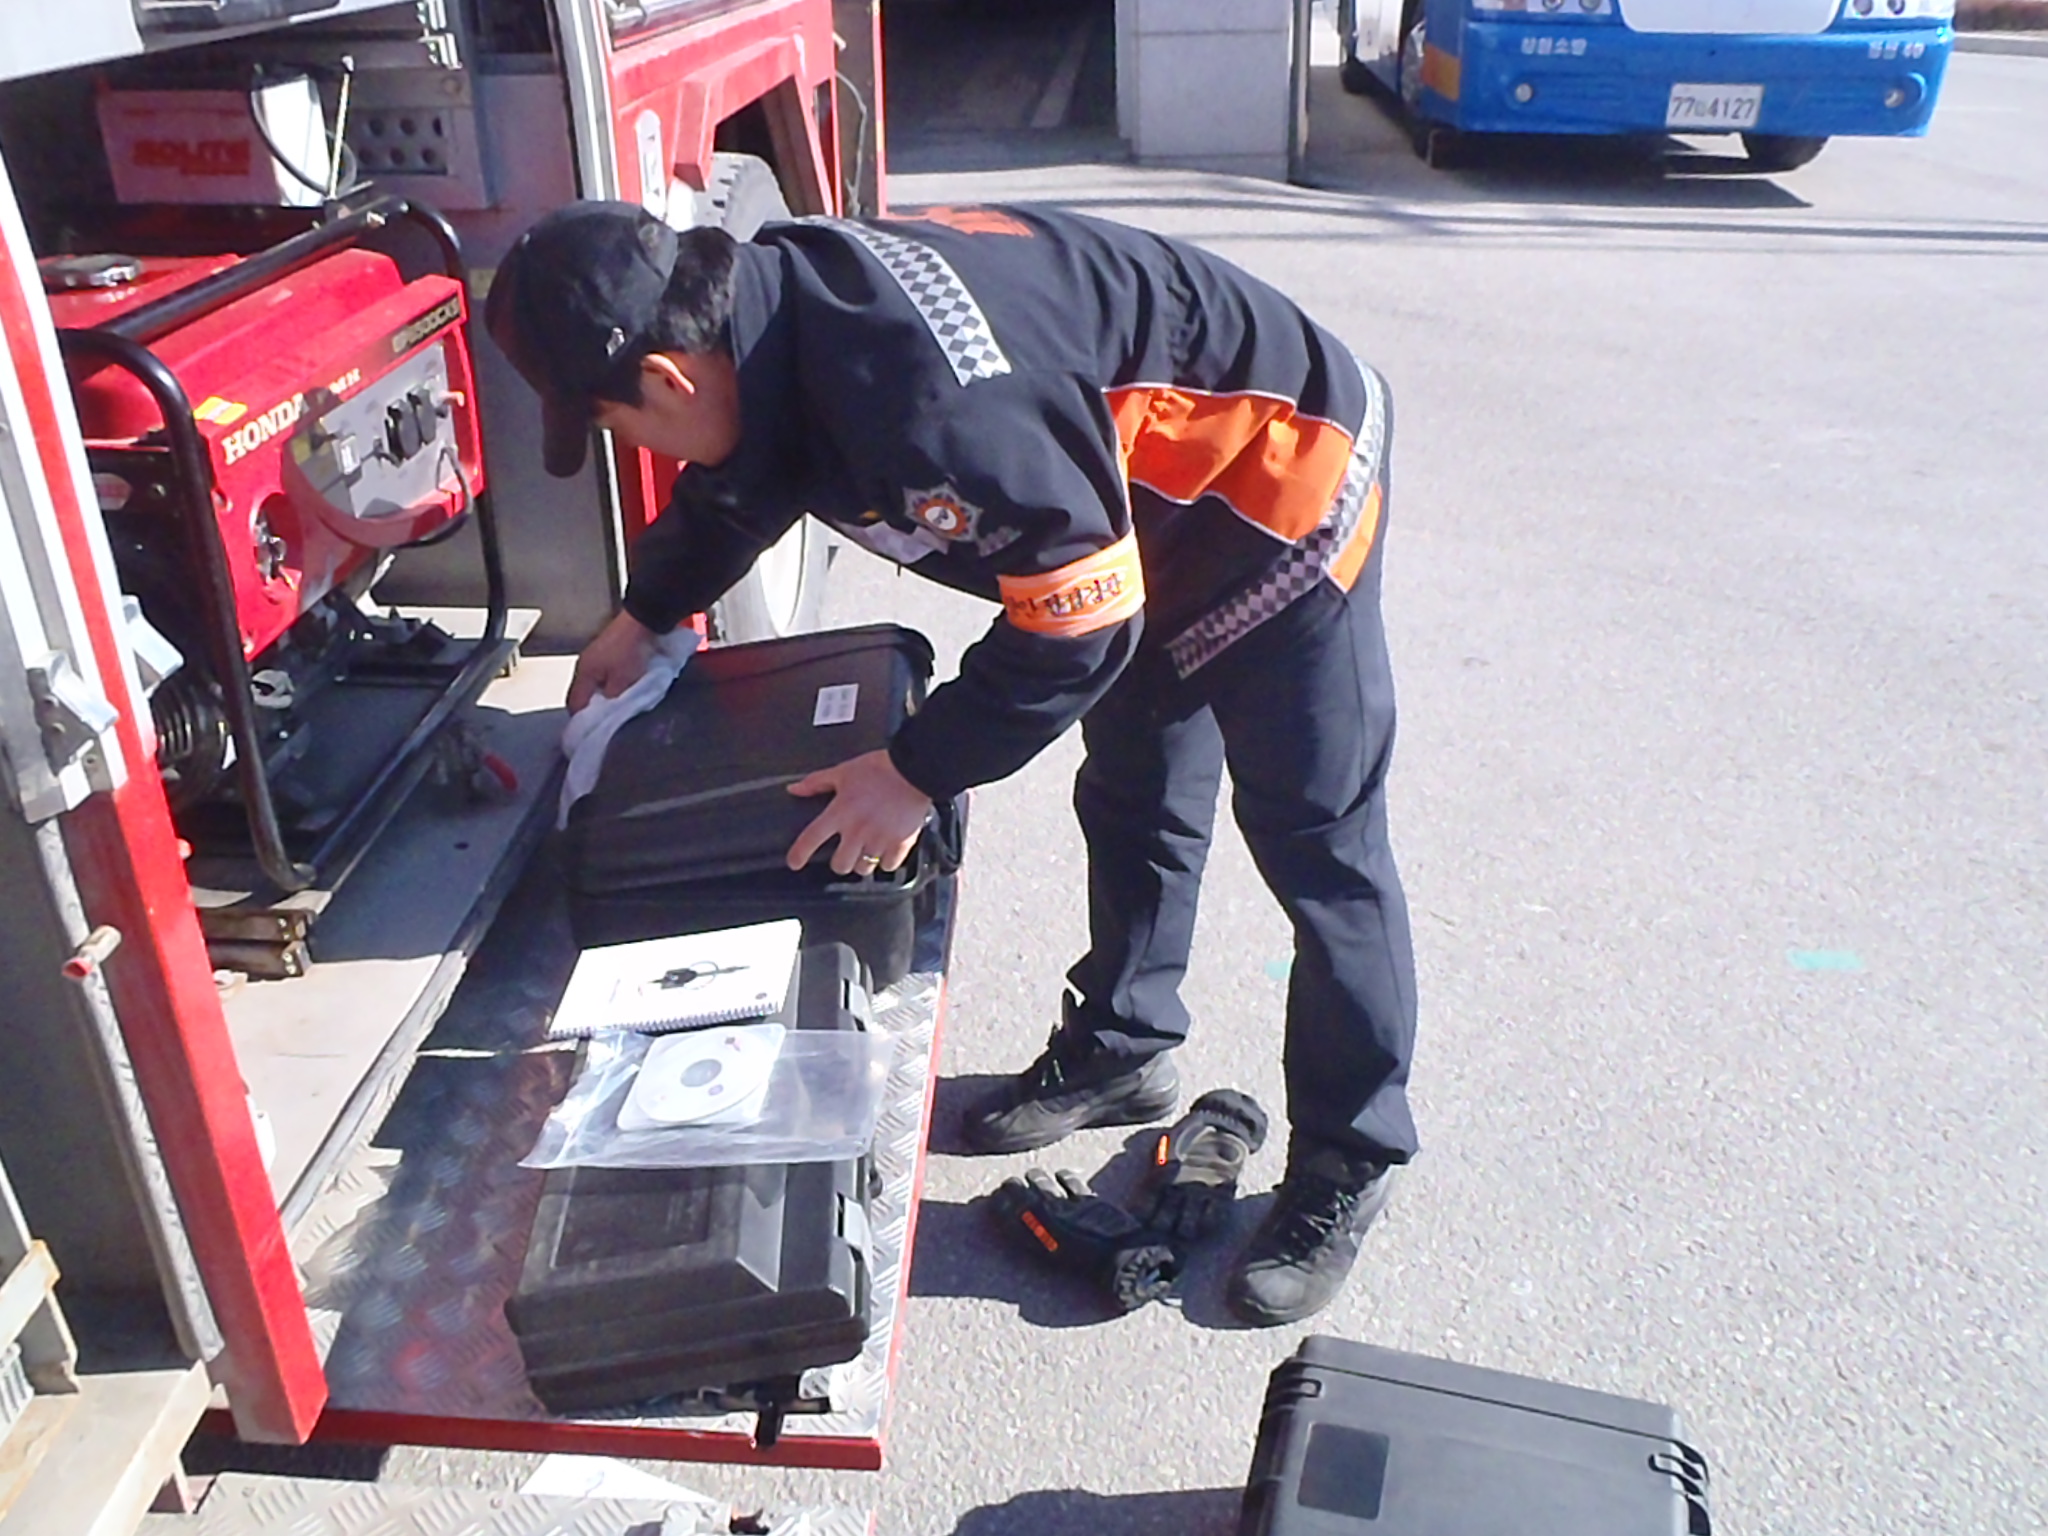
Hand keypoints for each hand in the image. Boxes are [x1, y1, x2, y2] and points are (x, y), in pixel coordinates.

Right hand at [568, 611, 660, 712]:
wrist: (642, 620)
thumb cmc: (630, 651)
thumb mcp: (622, 681)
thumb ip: (612, 699)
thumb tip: (607, 712)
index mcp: (583, 673)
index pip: (574, 704)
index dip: (582, 720)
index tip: (592, 731)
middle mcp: (584, 665)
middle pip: (582, 694)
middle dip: (592, 708)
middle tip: (605, 721)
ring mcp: (594, 656)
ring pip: (593, 684)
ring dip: (602, 695)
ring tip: (615, 706)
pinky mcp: (606, 651)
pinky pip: (603, 674)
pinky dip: (609, 683)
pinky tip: (620, 688)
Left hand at [786, 750, 932, 874]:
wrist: (914, 770)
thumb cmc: (880, 769)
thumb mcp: (843, 771)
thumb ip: (817, 782)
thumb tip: (794, 789)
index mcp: (840, 812)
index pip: (811, 839)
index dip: (799, 854)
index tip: (794, 862)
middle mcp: (857, 831)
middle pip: (840, 865)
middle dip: (840, 862)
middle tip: (844, 853)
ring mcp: (879, 840)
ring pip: (863, 869)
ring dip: (862, 863)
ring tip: (866, 852)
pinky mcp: (900, 844)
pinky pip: (888, 867)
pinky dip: (886, 862)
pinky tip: (885, 851)